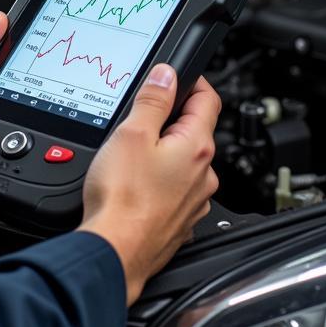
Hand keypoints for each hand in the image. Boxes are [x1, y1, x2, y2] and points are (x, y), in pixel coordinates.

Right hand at [79, 65, 219, 304]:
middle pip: (195, 132)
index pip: (208, 100)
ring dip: (166, 152)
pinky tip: (135, 184)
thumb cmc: (123, 198)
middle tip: (143, 114)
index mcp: (197, 147)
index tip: (178, 75)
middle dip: (173, 119)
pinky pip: (175, 190)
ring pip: (185, 163)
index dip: (194, 81)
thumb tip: (167, 76)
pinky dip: (159, 181)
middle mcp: (204, 175)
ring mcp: (194, 200)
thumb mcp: (132, 134)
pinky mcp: (180, 221)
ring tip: (132, 153)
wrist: (116, 251)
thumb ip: (153, 101)